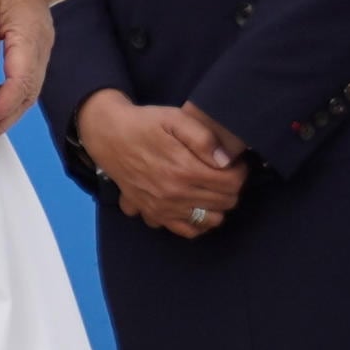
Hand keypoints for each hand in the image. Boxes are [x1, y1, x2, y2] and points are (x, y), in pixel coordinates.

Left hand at [0, 0, 54, 136]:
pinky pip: (30, 74)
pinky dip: (14, 91)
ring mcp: (42, 43)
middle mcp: (42, 43)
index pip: (20, 83)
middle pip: (29, 92)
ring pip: (31, 87)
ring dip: (10, 106)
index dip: (2, 106)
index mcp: (29, 34)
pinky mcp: (36, 41)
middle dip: (6, 115)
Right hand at [74, 90, 243, 238]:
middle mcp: (175, 195)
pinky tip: (196, 205)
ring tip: (211, 187)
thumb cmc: (145, 124)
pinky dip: (197, 222)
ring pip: (210, 220)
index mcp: (184, 170)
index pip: (232, 183)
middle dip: (232, 187)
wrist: (108, 136)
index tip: (236, 162)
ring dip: (217, 205)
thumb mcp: (174, 118)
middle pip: (225, 202)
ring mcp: (164, 208)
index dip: (240, 171)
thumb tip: (226, 161)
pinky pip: (187, 231)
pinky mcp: (154, 214)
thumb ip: (203, 137)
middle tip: (224, 172)